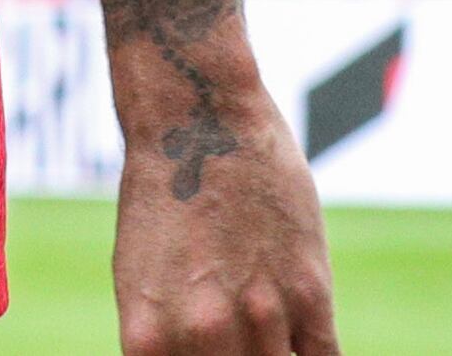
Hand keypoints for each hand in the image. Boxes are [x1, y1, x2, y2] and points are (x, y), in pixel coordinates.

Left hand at [108, 39, 335, 354]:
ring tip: (272, 342)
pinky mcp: (308, 292)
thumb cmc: (164, 198)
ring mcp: (259, 315)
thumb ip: (172, 342)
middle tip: (247, 346)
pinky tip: (305, 348)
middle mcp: (201, 335)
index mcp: (148, 341)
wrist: (198, 119)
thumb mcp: (144, 284)